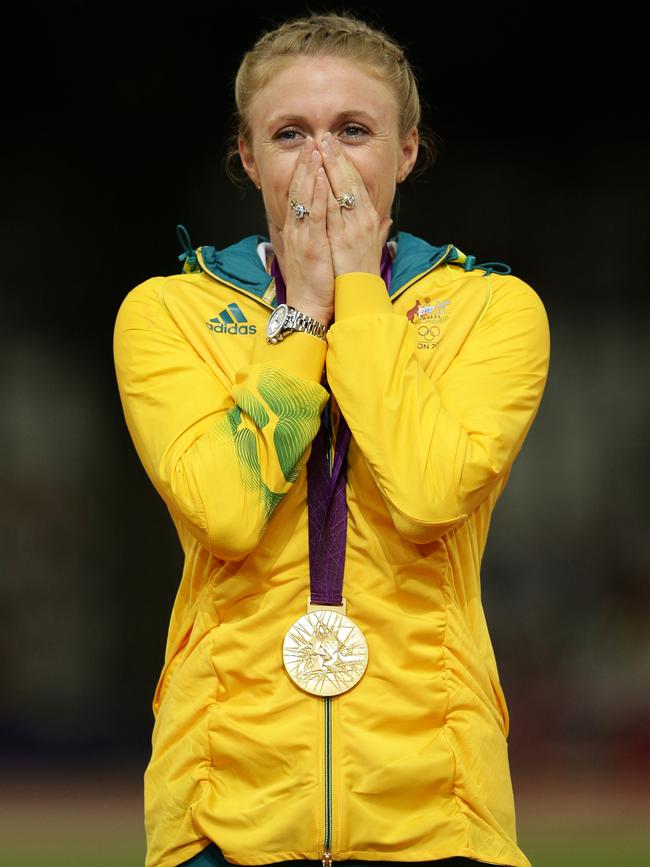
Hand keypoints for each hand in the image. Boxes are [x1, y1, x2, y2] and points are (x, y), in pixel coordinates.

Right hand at [272, 136, 334, 325]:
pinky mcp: (310, 244)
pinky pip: (312, 215)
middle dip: (307, 163)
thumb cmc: (321, 285)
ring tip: (314, 148)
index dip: (310, 172)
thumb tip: (378, 223)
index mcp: (304, 230)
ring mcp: (302, 235)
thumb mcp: (332, 255)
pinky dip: (315, 194)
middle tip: (313, 139)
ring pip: (304, 196)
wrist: (310, 307)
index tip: (317, 152)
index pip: (306, 195)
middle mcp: (299, 229)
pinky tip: (319, 177)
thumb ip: (352, 237)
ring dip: (309, 170)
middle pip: (302, 189)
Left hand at [319, 131, 392, 277]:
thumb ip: (379, 233)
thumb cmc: (361, 276)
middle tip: (325, 137)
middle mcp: (363, 220)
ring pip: (340, 189)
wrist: (359, 298)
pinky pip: (331, 209)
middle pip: (349, 181)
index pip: (357, 185)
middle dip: (337, 157)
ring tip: (318, 146)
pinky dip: (324, 190)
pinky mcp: (340, 238)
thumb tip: (386, 221)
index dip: (346, 165)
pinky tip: (317, 174)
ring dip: (329, 166)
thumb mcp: (372, 249)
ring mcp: (352, 228)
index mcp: (370, 220)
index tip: (336, 148)